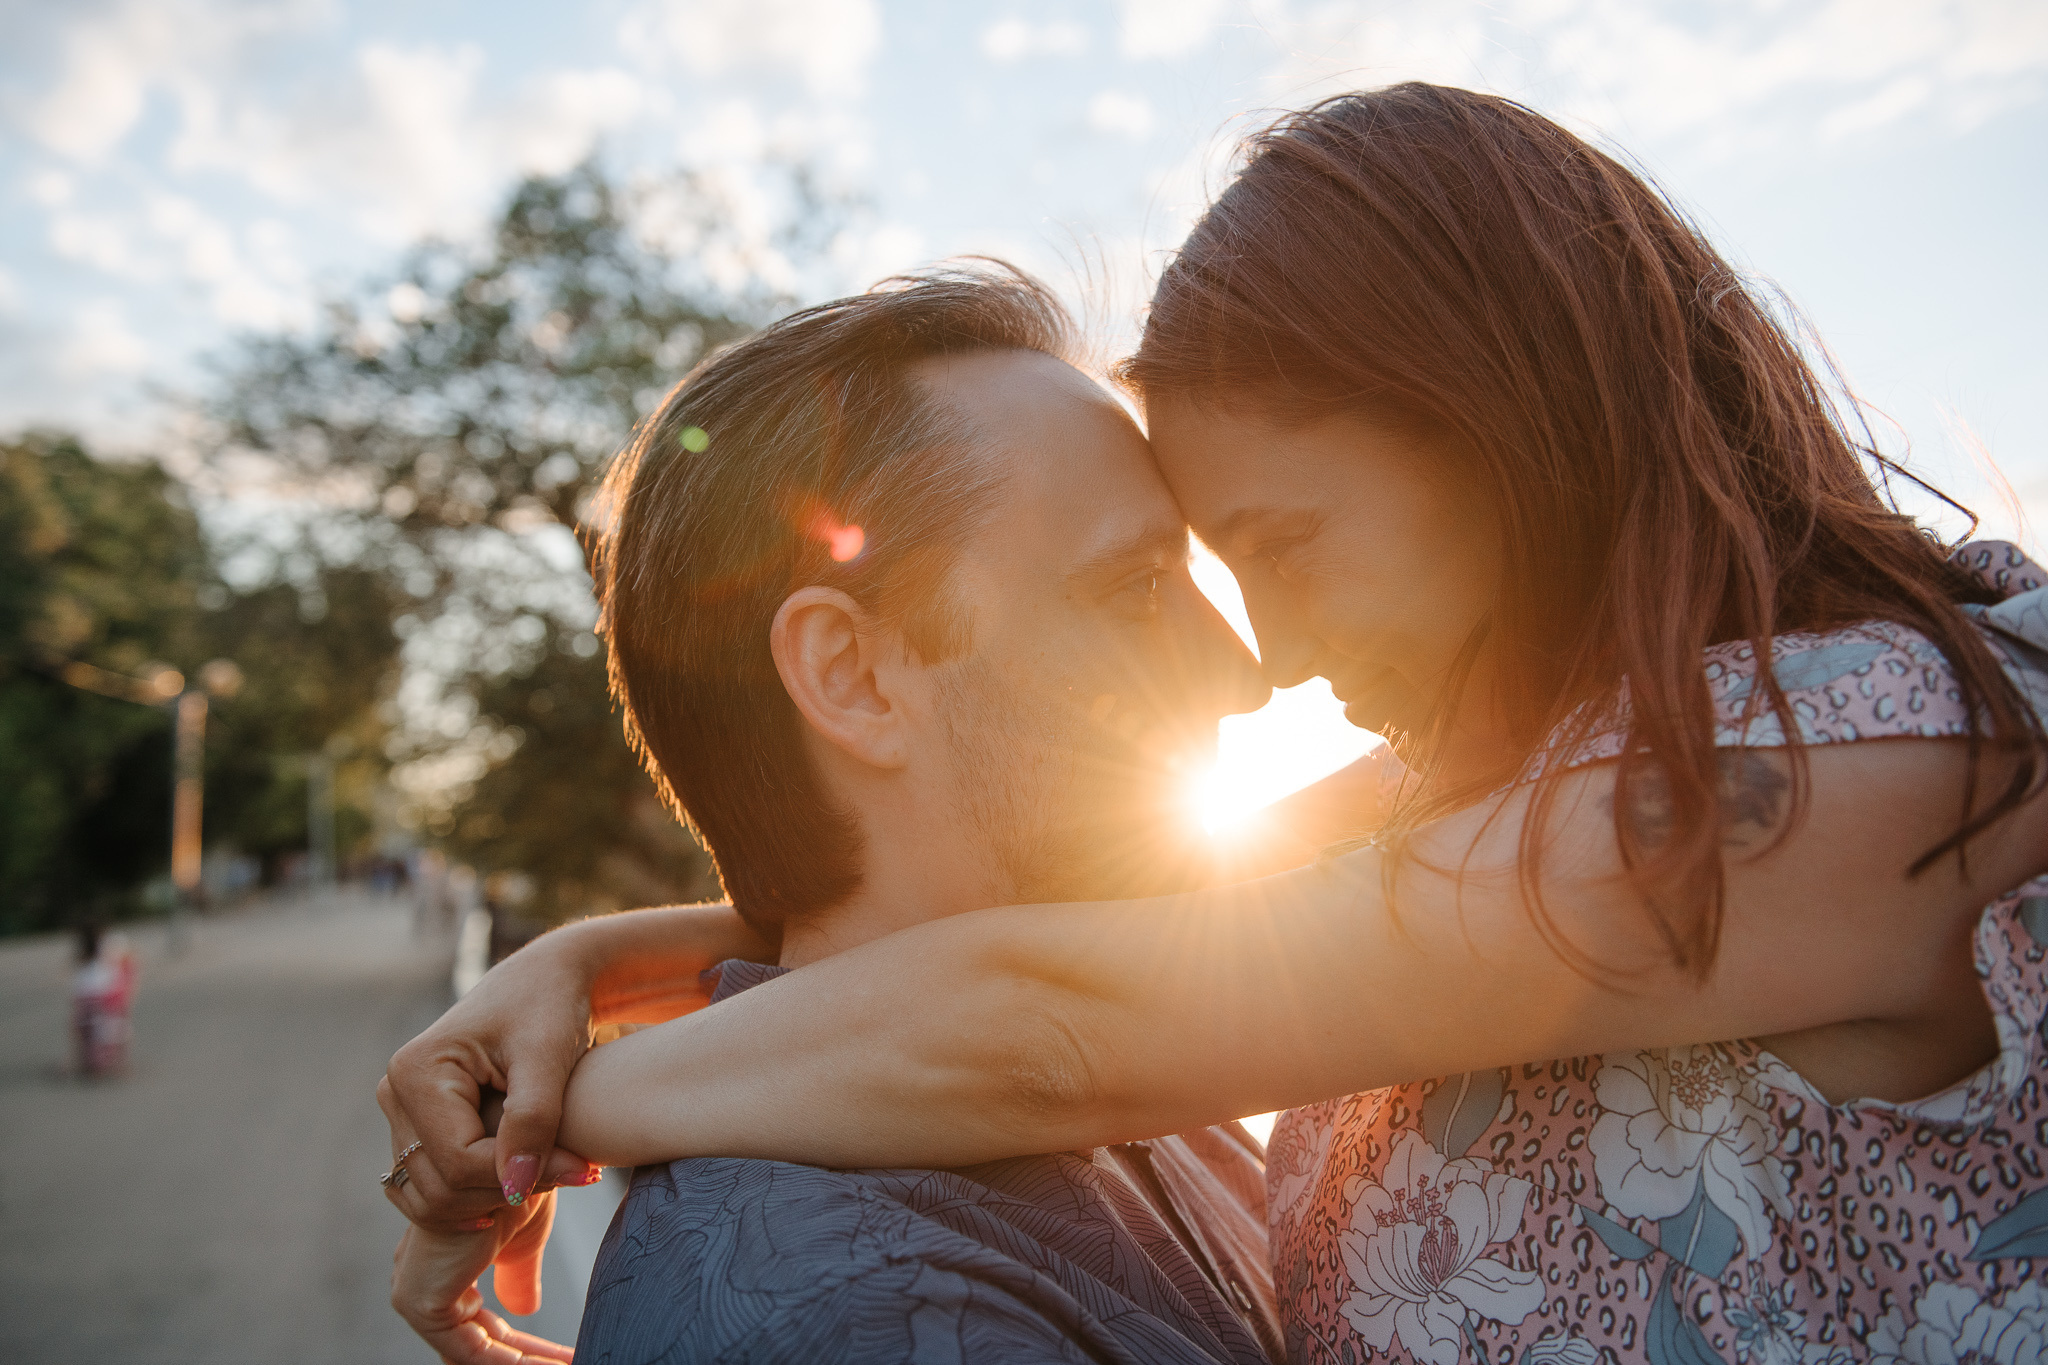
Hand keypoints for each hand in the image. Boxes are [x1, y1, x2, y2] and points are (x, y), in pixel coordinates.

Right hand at [380, 903, 758, 1303]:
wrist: (547, 981)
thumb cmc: (550, 1006)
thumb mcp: (548, 1057)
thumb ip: (532, 1121)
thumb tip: (514, 1189)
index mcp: (416, 1072)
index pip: (459, 1162)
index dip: (522, 1176)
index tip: (585, 1167)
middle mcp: (395, 1093)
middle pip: (442, 1187)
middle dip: (511, 1188)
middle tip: (574, 1169)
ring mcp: (402, 1114)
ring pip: (436, 1198)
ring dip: (497, 1197)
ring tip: (555, 1169)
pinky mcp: (419, 1128)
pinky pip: (437, 1190)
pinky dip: (482, 1195)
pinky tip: (529, 1175)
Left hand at [391, 1195, 573, 1363]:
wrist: (518, 1162)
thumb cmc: (523, 1183)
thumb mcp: (525, 1241)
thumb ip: (519, 1276)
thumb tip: (523, 1308)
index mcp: (445, 1266)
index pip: (479, 1327)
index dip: (525, 1348)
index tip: (565, 1355)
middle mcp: (425, 1281)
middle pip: (475, 1344)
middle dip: (524, 1359)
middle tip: (569, 1363)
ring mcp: (418, 1293)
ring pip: (471, 1353)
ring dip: (522, 1363)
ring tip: (568, 1364)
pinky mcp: (421, 1301)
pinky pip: (467, 1353)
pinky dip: (508, 1363)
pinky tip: (548, 1363)